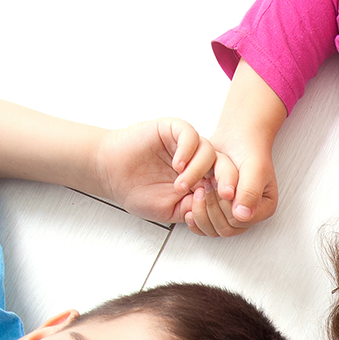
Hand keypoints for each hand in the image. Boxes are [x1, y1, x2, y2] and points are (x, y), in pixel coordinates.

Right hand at [95, 119, 217, 224]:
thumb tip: (216, 210)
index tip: (225, 208)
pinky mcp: (173, 129)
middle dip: (227, 180)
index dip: (228, 196)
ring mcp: (186, 145)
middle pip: (224, 165)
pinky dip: (188, 151)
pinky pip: (190, 136)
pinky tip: (177, 165)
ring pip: (209, 151)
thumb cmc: (137, 191)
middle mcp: (197, 161)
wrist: (110, 173)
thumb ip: (193, 208)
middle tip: (225, 194)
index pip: (225, 184)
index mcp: (201, 180)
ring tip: (180, 185)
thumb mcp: (170, 210)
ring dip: (198, 170)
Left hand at [186, 129, 278, 236]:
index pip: (239, 221)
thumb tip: (242, 215)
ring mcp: (233, 213)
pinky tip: (189, 207)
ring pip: (214, 230)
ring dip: (202, 213)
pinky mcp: (219, 209)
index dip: (224, 206)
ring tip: (198, 191)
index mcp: (263, 208)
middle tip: (205, 186)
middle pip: (226, 229)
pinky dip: (196, 219)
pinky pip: (206, 226)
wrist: (237, 138)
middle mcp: (249, 214)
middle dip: (211, 208)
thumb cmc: (249, 150)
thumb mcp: (254, 168)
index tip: (217, 186)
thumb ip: (250, 192)